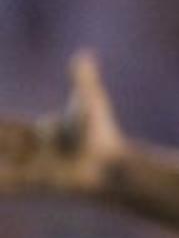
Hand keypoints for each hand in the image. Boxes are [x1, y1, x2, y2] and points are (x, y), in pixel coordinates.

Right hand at [0, 52, 126, 196]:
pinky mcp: (31, 183)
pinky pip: (5, 183)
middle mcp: (30, 152)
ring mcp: (29, 168)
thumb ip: (82, 79)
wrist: (109, 163)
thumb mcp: (88, 101)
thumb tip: (83, 53)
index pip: (7, 127)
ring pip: (0, 163)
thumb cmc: (102, 134)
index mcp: (38, 134)